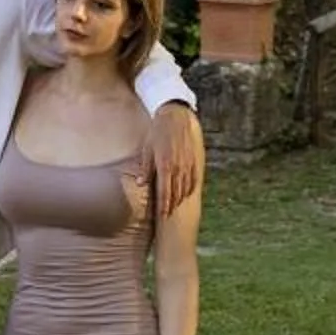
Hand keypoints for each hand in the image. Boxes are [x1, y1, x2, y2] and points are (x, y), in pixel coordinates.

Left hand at [141, 102, 204, 217]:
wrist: (175, 117)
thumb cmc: (158, 133)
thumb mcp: (147, 149)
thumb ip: (146, 168)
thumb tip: (141, 184)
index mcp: (165, 166)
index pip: (165, 192)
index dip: (164, 206)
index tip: (162, 215)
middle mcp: (178, 167)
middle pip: (176, 193)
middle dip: (172, 206)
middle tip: (167, 216)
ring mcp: (188, 164)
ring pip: (186, 188)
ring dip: (181, 199)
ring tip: (175, 207)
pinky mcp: (194, 160)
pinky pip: (194, 180)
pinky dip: (190, 189)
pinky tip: (186, 193)